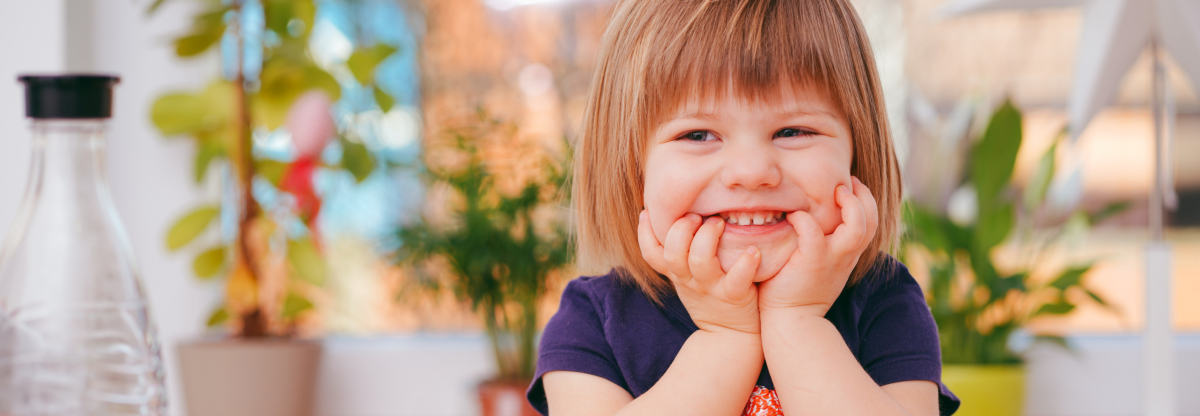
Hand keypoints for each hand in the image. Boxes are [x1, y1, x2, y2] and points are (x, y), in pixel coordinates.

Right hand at [638, 210, 761, 333]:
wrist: (730, 336)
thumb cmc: (710, 297)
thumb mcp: (687, 279)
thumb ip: (681, 254)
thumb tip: (677, 217)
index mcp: (677, 274)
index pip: (651, 254)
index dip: (644, 233)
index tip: (647, 212)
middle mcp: (689, 280)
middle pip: (673, 253)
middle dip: (681, 228)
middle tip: (696, 216)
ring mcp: (711, 288)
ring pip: (700, 261)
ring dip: (708, 237)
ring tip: (720, 223)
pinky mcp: (734, 296)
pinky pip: (737, 279)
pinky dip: (745, 263)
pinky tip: (752, 251)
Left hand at [758, 177, 878, 317]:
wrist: (791, 321)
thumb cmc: (797, 291)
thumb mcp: (818, 265)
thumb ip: (822, 245)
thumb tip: (812, 219)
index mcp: (848, 255)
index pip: (870, 222)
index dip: (865, 201)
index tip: (850, 187)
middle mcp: (845, 256)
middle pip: (872, 220)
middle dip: (863, 196)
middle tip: (846, 183)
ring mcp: (832, 259)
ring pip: (857, 227)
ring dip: (849, 204)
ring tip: (834, 192)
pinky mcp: (812, 262)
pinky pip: (813, 232)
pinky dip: (804, 219)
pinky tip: (793, 216)